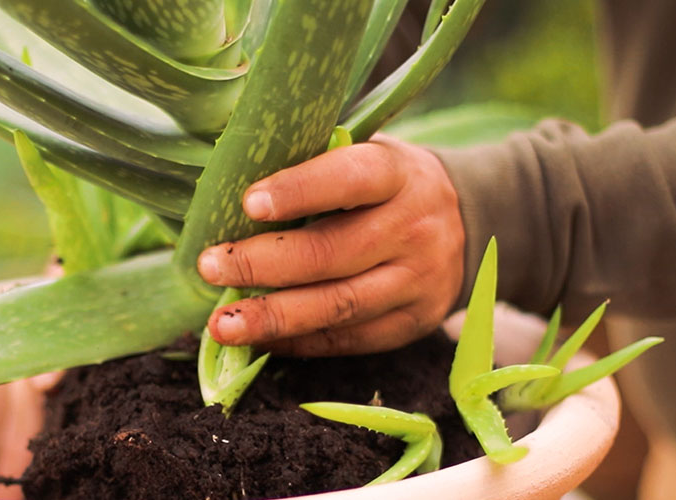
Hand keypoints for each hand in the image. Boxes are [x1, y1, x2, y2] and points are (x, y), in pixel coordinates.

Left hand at [197, 135, 464, 355]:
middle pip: (334, 253)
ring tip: (222, 324)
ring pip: (339, 305)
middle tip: (209, 267)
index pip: (350, 179)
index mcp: (399, 174)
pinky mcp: (411, 324)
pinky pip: (348, 339)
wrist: (466, 225)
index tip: (248, 203)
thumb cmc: (388, 184)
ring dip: (274, 317)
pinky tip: (260, 339)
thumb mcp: (369, 154)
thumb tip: (228, 181)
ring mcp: (417, 281)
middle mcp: (415, 228)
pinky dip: (298, 341)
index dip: (299, 191)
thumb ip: (316, 164)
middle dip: (265, 263)